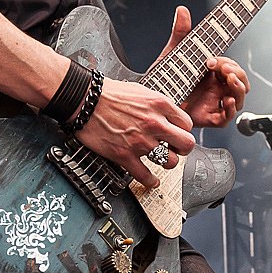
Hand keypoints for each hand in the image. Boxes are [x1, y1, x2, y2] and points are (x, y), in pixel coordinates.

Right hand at [76, 76, 195, 188]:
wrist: (84, 99)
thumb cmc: (107, 93)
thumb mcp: (141, 91)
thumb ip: (157, 105)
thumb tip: (165, 116)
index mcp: (160, 105)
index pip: (187, 124)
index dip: (183, 130)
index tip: (178, 134)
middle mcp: (154, 123)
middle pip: (186, 144)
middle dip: (183, 149)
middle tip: (177, 150)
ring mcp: (141, 141)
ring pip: (171, 162)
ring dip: (168, 163)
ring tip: (162, 161)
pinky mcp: (125, 155)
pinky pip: (145, 176)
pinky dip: (150, 181)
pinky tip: (152, 180)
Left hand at [157, 6, 249, 128]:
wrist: (152, 100)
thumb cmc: (165, 78)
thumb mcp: (174, 53)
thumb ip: (181, 32)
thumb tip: (182, 10)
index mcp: (213, 73)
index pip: (232, 66)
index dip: (227, 62)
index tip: (212, 60)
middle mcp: (217, 88)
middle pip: (241, 81)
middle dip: (237, 73)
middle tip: (224, 69)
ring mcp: (214, 103)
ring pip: (239, 97)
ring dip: (238, 88)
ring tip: (230, 80)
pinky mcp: (209, 118)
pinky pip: (227, 117)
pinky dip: (230, 109)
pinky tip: (226, 100)